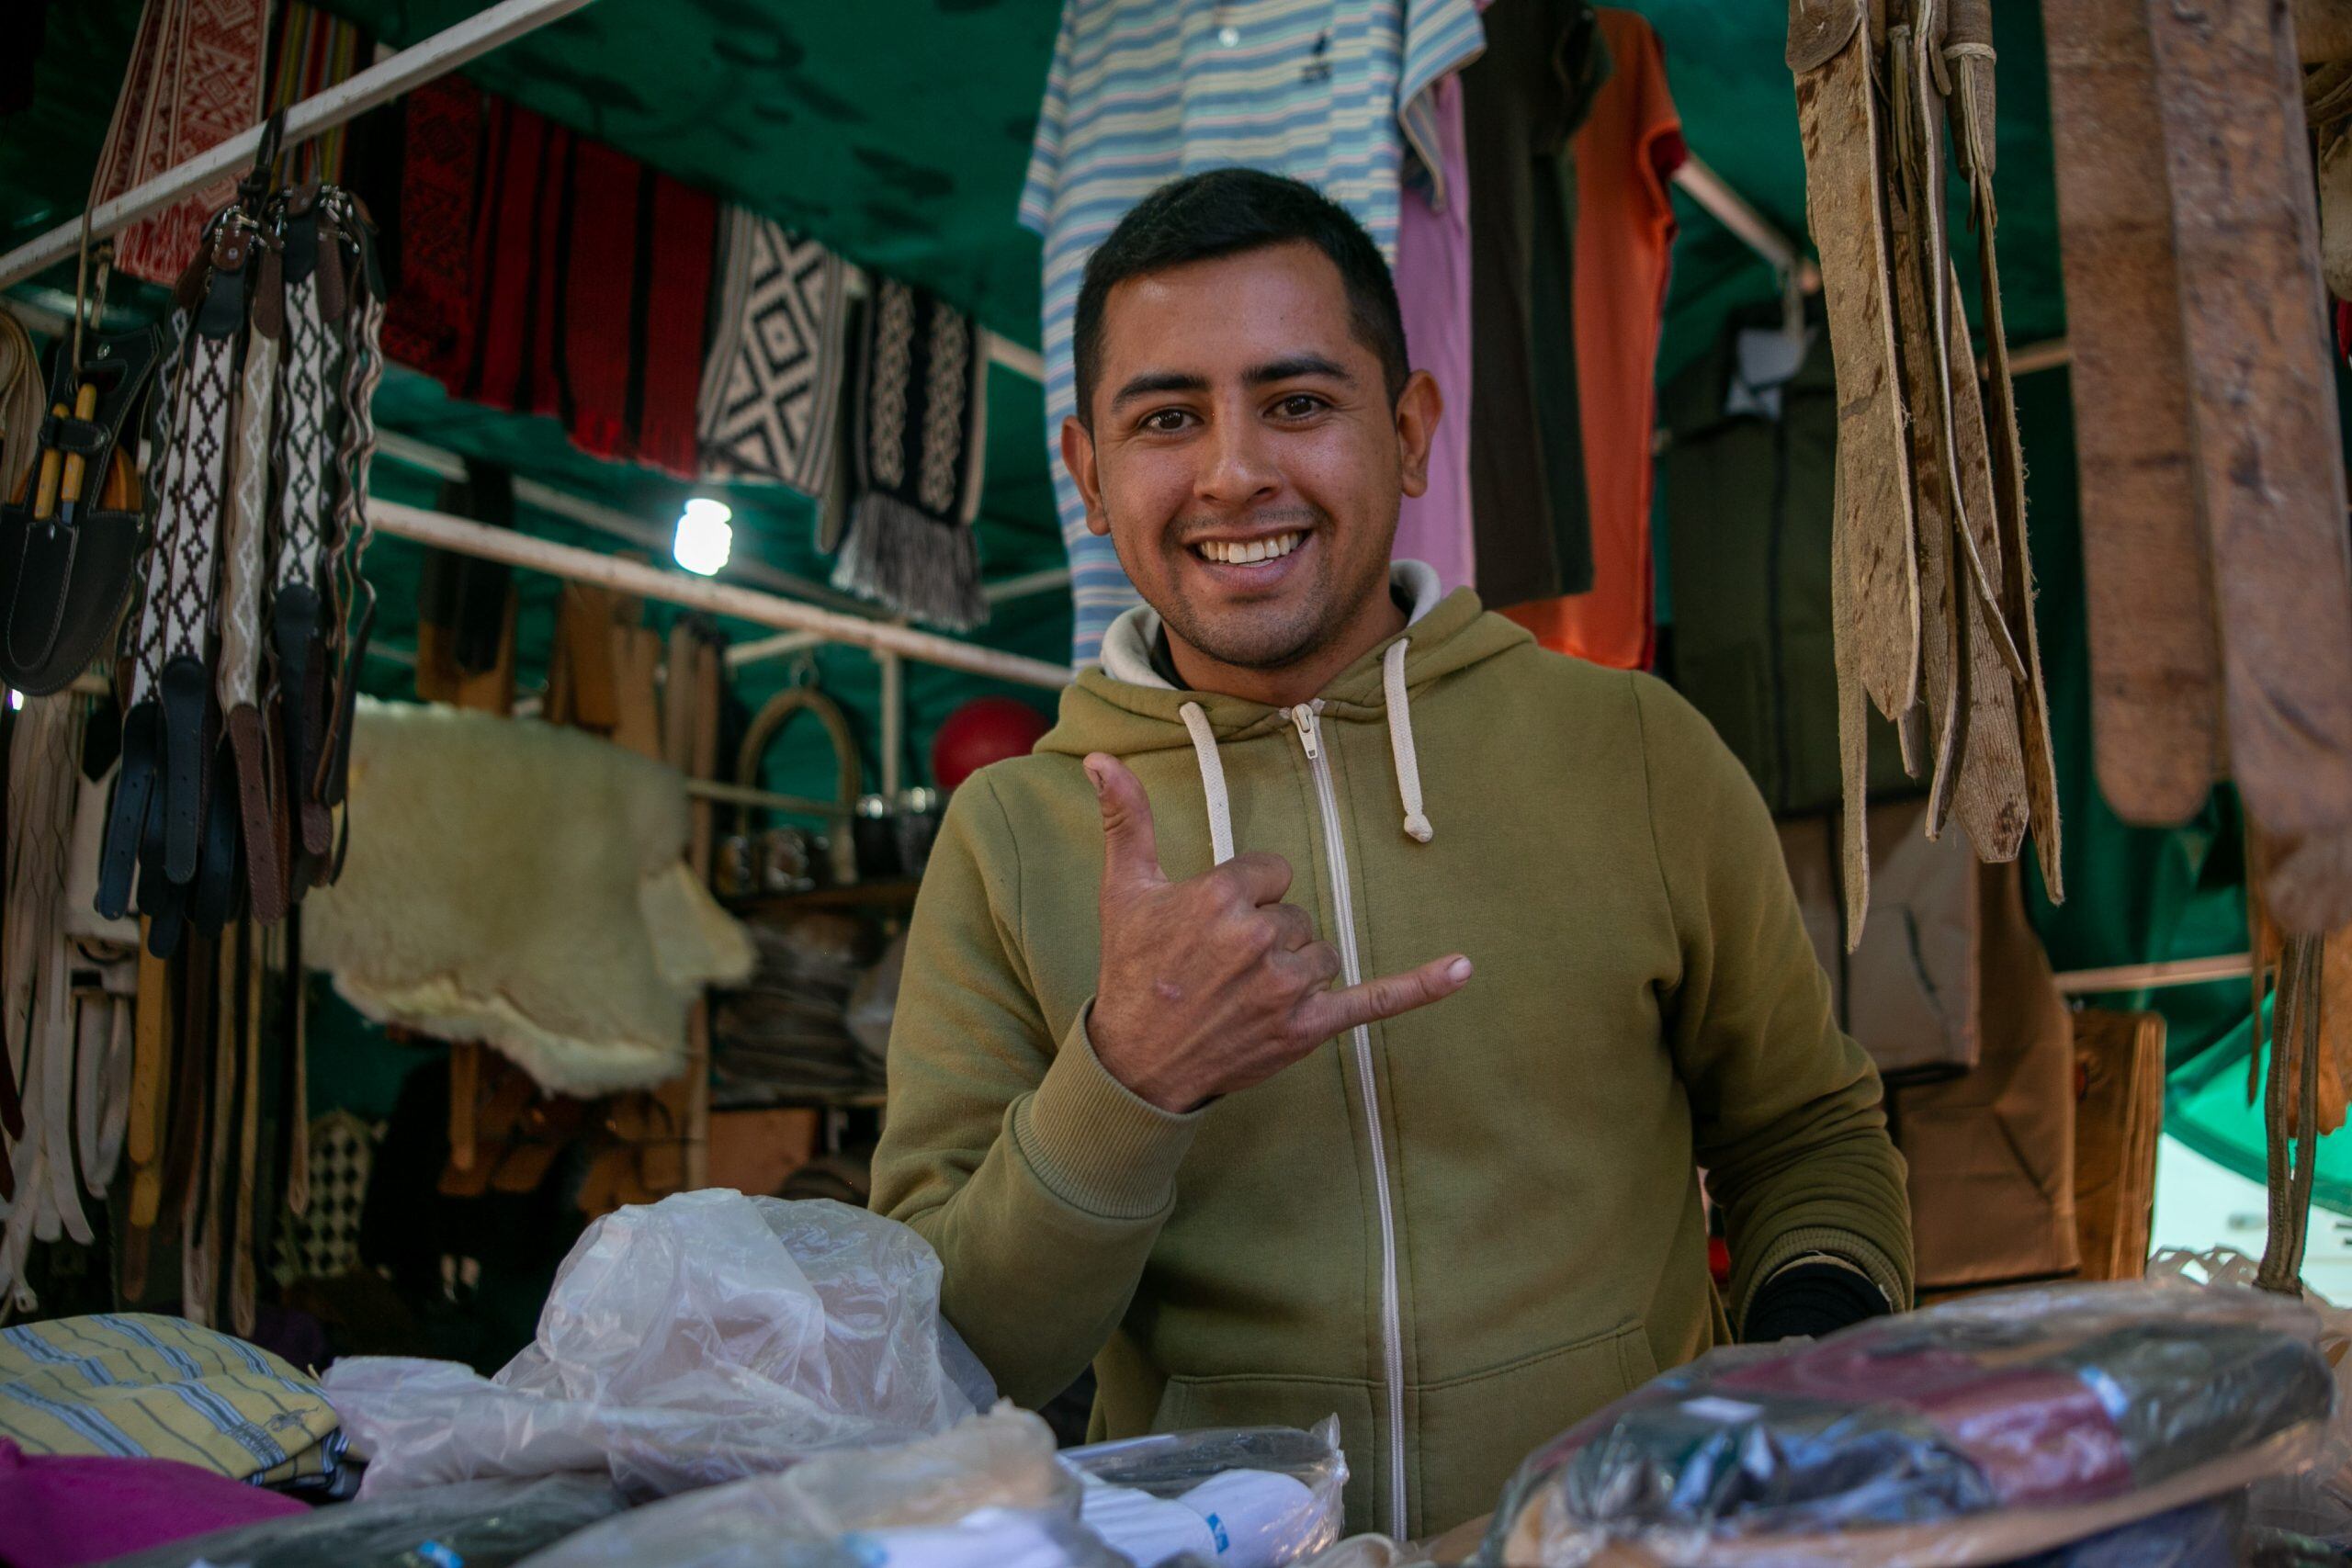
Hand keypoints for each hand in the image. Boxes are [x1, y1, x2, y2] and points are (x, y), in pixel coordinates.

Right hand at [1083, 752, 1471, 1111]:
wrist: (1136, 1063)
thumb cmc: (1131, 970)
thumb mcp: (1123, 890)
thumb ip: (1125, 819)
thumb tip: (1101, 758)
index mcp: (1221, 898)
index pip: (1270, 871)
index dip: (1242, 896)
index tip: (1208, 927)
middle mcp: (1258, 939)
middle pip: (1294, 912)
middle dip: (1264, 936)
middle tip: (1217, 970)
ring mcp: (1286, 986)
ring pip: (1320, 951)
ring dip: (1292, 969)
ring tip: (1242, 995)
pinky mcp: (1308, 1027)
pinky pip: (1375, 999)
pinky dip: (1421, 987)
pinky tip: (1464, 969)